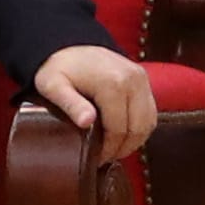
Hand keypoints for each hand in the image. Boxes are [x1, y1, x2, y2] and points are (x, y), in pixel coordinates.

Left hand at [30, 42, 160, 163]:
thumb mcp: (53, 85)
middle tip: (106, 157)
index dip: (109, 149)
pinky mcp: (144, 79)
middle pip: (138, 128)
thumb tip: (87, 122)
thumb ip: (70, 104)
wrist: (69, 45)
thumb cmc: (58, 68)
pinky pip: (150, 112)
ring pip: (148, 122)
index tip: (96, 158)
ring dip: (134, 140)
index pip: (119, 129)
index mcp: (113, 83)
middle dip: (123, 148)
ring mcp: (141, 78)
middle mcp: (133, 80)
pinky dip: (141, 127)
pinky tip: (124, 135)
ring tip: (114, 149)